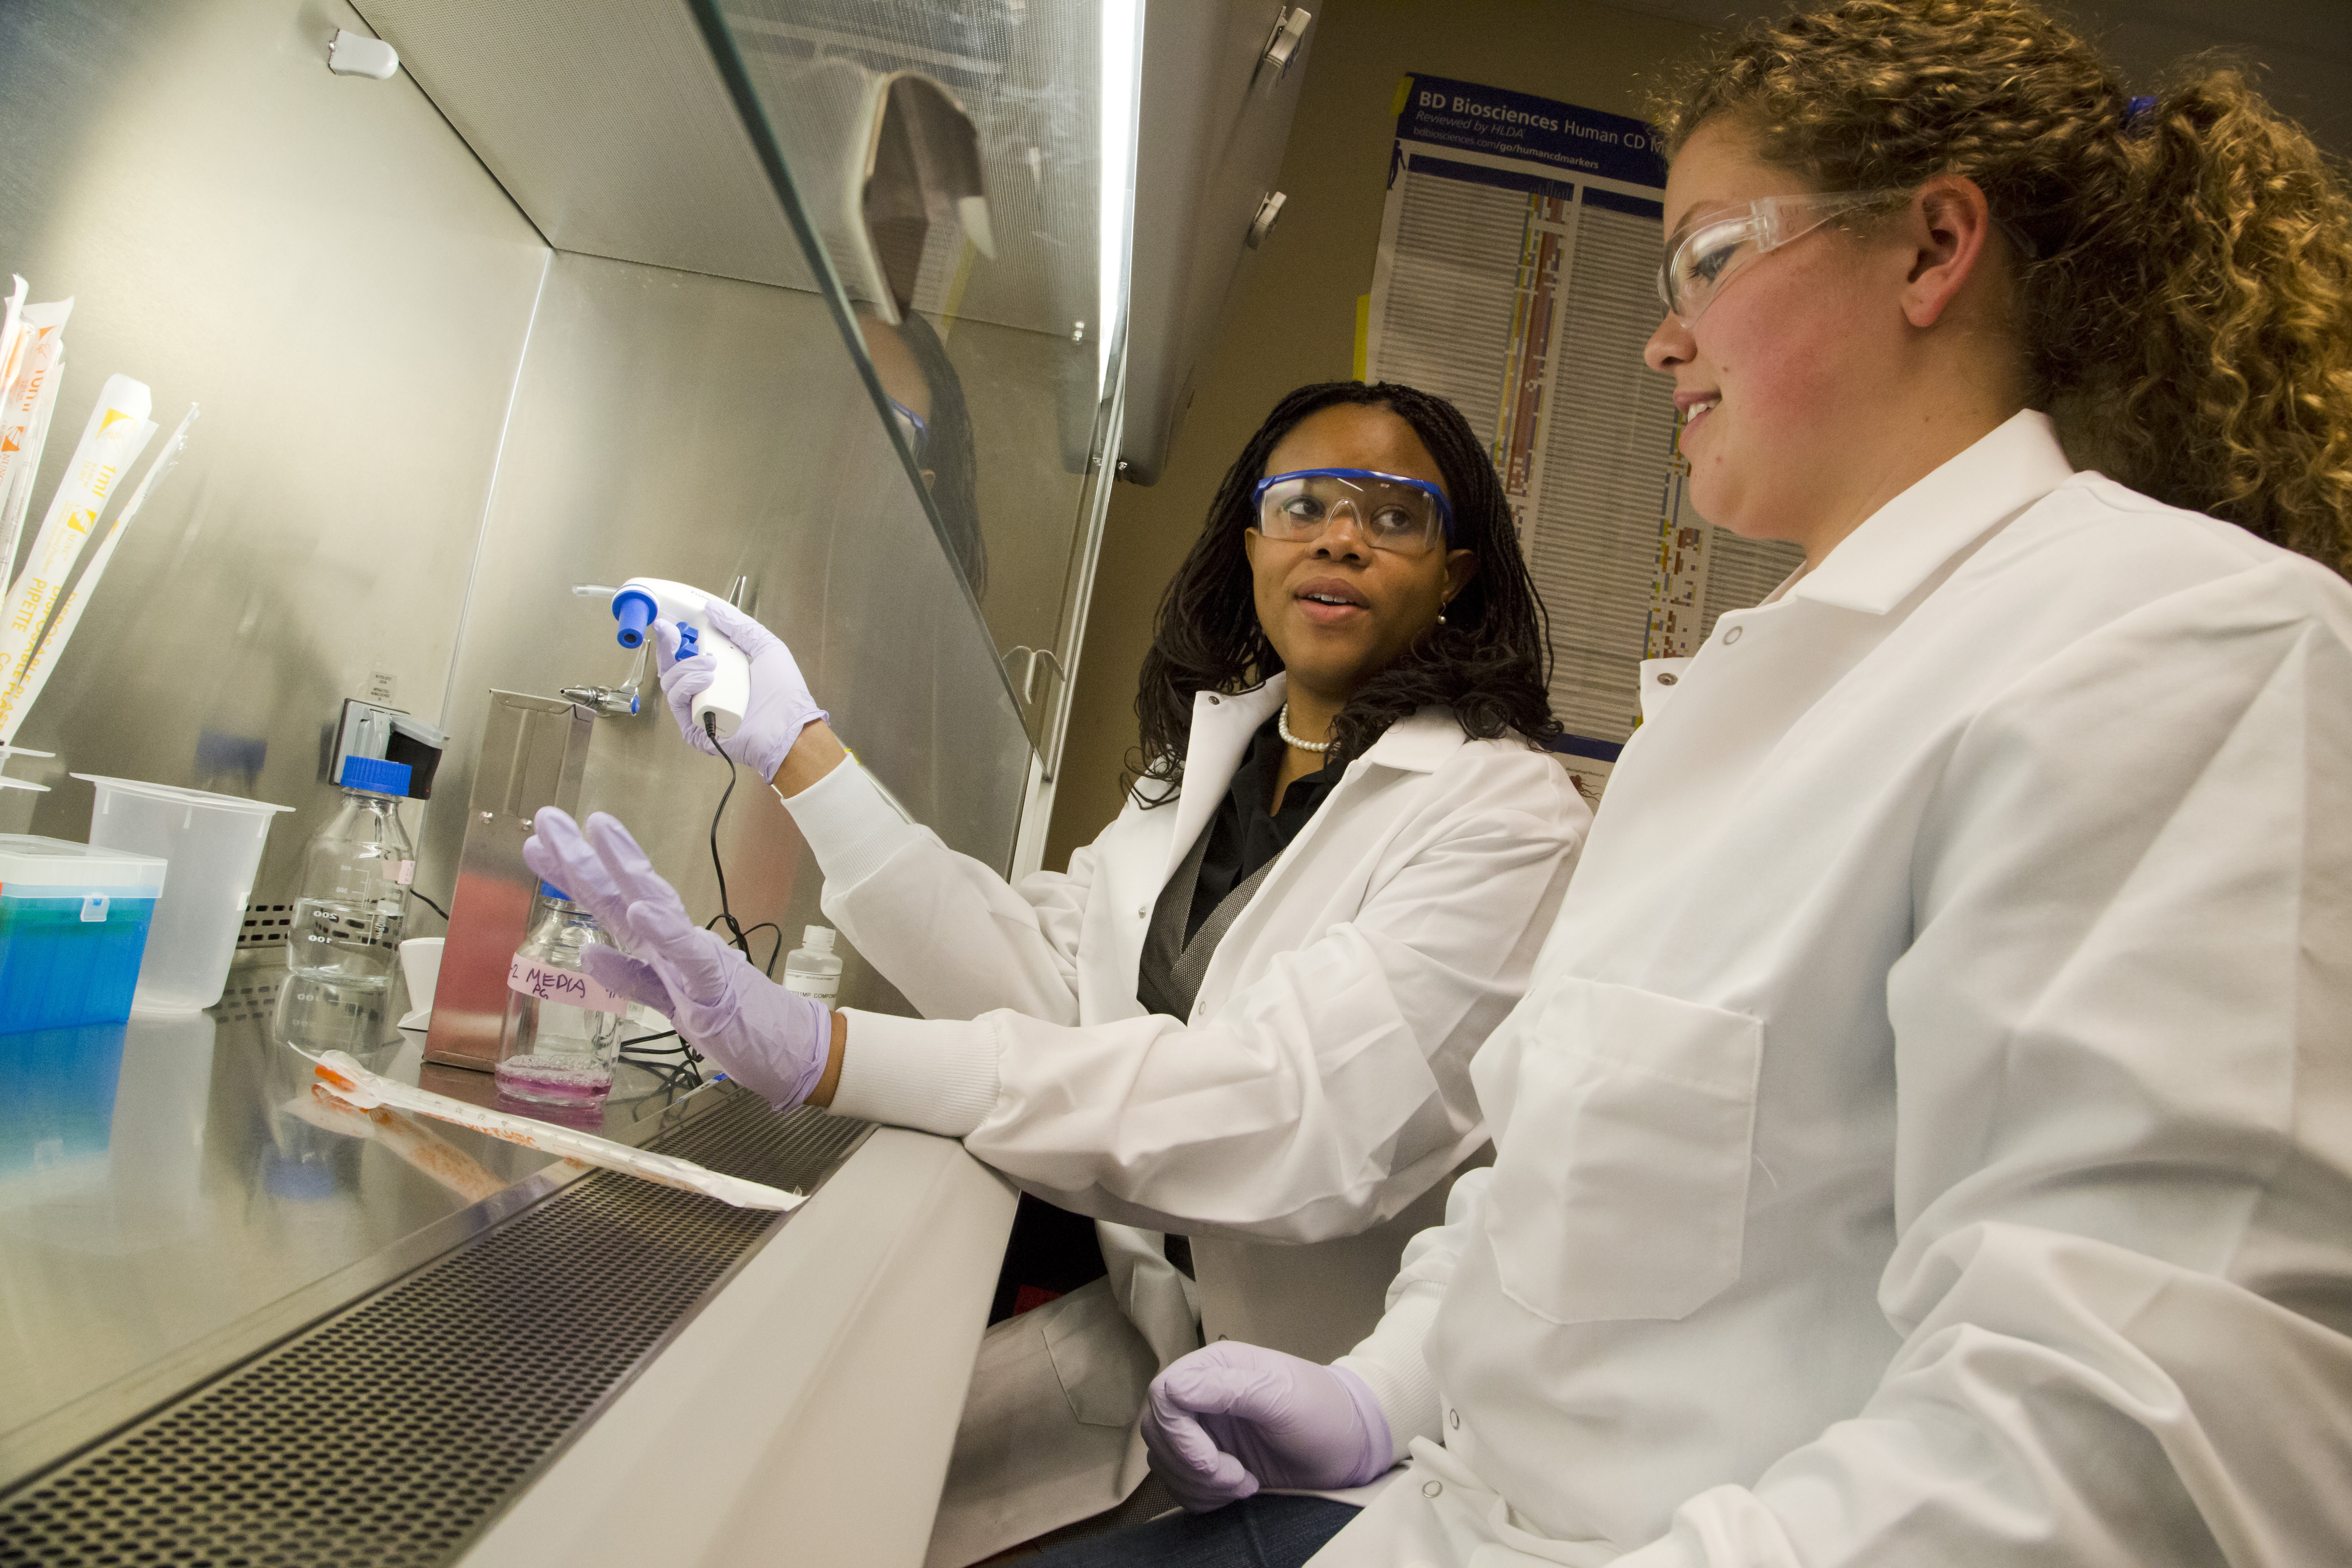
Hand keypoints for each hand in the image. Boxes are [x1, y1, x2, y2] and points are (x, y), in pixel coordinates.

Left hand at [521, 808, 830, 1108]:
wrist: (786, 1049)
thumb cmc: (732, 1021)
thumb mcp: (667, 1001)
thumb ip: (629, 977)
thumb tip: (585, 953)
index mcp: (657, 948)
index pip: (608, 903)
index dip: (573, 873)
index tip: (538, 841)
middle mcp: (672, 943)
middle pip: (623, 893)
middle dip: (584, 856)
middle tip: (547, 817)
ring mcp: (694, 959)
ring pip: (657, 906)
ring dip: (627, 870)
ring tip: (598, 832)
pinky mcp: (716, 986)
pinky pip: (688, 956)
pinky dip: (665, 932)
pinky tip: (641, 911)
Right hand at [654, 600, 826, 782]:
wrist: (789, 727)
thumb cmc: (784, 693)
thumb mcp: (765, 647)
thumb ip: (739, 626)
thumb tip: (712, 609)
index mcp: (723, 673)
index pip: (690, 654)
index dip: (678, 637)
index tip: (670, 620)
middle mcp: (708, 691)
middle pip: (673, 666)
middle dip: (669, 645)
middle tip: (671, 630)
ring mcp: (699, 710)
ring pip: (672, 681)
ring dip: (687, 666)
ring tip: (711, 665)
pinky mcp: (694, 728)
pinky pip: (677, 700)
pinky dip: (687, 684)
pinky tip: (707, 679)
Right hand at [1141, 1343, 1393, 1512]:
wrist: (1349, 1448)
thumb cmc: (1322, 1413)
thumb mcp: (1281, 1396)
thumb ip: (1227, 1389)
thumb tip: (1173, 1388)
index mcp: (1214, 1368)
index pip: (1164, 1395)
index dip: (1179, 1435)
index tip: (1212, 1461)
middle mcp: (1202, 1395)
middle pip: (1159, 1432)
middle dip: (1193, 1466)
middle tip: (1238, 1477)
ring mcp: (1204, 1429)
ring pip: (1165, 1462)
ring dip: (1201, 1485)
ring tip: (1245, 1484)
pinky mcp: (1210, 1461)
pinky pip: (1180, 1485)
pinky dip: (1203, 1497)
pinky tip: (1240, 1491)